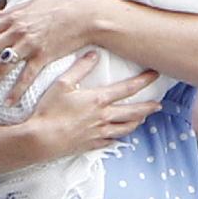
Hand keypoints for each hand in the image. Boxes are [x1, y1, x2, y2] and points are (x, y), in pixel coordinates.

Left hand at [0, 0, 94, 102]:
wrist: (84, 16)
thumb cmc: (61, 7)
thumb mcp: (35, 3)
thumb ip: (14, 9)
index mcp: (14, 18)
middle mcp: (18, 32)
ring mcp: (30, 45)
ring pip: (1, 67)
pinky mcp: (43, 57)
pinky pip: (25, 77)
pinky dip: (15, 92)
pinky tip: (8, 102)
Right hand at [30, 50, 161, 157]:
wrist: (39, 140)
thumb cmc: (49, 110)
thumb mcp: (62, 84)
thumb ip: (80, 68)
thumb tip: (94, 54)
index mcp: (99, 99)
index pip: (128, 88)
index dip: (144, 80)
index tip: (155, 74)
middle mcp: (103, 116)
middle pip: (133, 111)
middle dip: (148, 107)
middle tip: (158, 104)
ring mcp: (98, 132)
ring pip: (125, 128)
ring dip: (137, 122)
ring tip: (143, 118)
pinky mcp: (91, 144)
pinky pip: (110, 141)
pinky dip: (118, 137)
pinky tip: (120, 136)